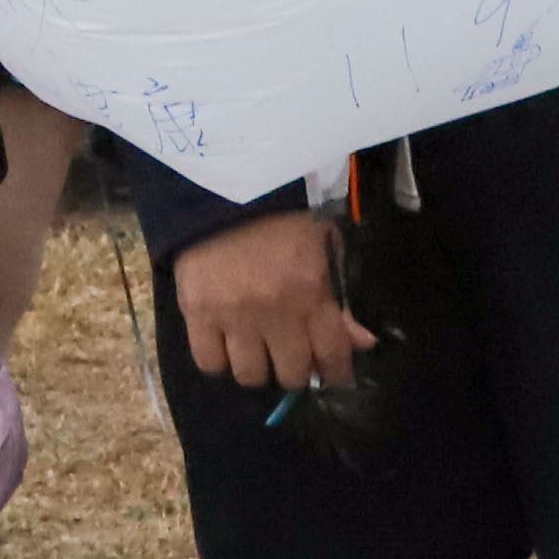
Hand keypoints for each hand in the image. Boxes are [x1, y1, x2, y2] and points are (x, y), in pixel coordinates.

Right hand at [173, 208, 369, 397]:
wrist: (224, 182)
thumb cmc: (283, 212)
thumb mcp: (324, 247)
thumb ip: (341, 300)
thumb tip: (363, 343)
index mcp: (310, 291)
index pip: (331, 355)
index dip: (336, 373)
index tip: (333, 374)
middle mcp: (273, 311)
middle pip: (290, 374)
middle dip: (297, 370)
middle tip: (293, 357)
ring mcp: (231, 314)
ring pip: (249, 375)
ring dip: (259, 369)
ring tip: (258, 352)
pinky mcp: (195, 311)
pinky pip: (209, 362)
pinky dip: (220, 360)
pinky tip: (226, 345)